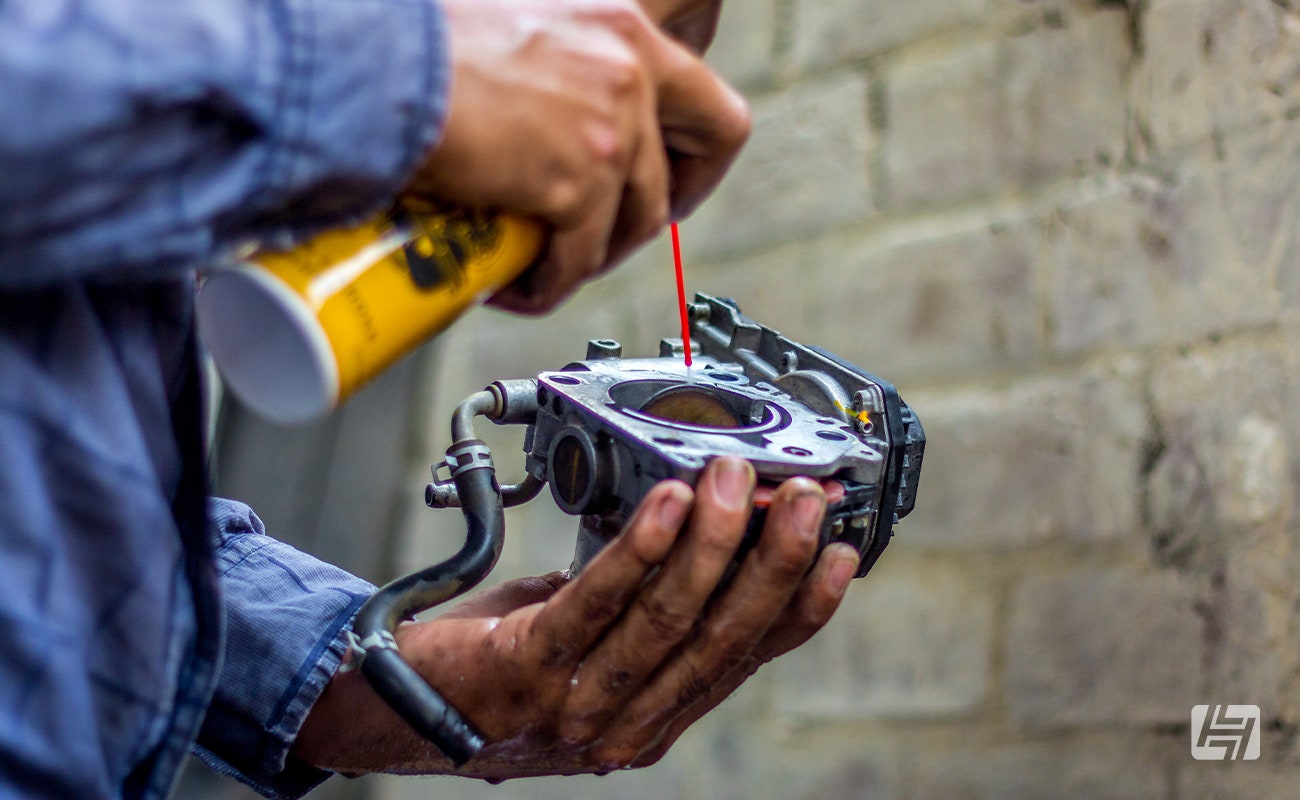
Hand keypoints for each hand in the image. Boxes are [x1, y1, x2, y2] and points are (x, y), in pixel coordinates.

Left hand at [293, 457, 859, 777]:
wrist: (395, 706)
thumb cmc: (499, 668)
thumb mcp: (595, 640)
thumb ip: (649, 602)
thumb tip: (709, 525)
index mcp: (657, 713)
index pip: (749, 656)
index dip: (801, 604)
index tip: (840, 552)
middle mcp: (627, 719)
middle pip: (722, 637)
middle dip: (771, 561)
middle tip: (800, 498)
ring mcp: (579, 700)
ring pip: (668, 619)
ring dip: (711, 544)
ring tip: (732, 482)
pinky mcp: (529, 666)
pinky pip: (597, 602)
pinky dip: (637, 550)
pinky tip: (661, 503)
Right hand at [406, 0, 749, 313]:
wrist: (377, 72)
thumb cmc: (421, 48)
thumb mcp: (521, 27)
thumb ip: (563, 64)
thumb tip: (558, 111)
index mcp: (621, 27)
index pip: (708, 98)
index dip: (696, 152)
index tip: (668, 178)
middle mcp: (630, 70)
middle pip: (710, 152)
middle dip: (669, 204)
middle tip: (620, 232)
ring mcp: (611, 130)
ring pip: (638, 221)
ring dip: (594, 254)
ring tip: (546, 262)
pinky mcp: (578, 184)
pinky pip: (581, 259)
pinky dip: (548, 284)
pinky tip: (514, 284)